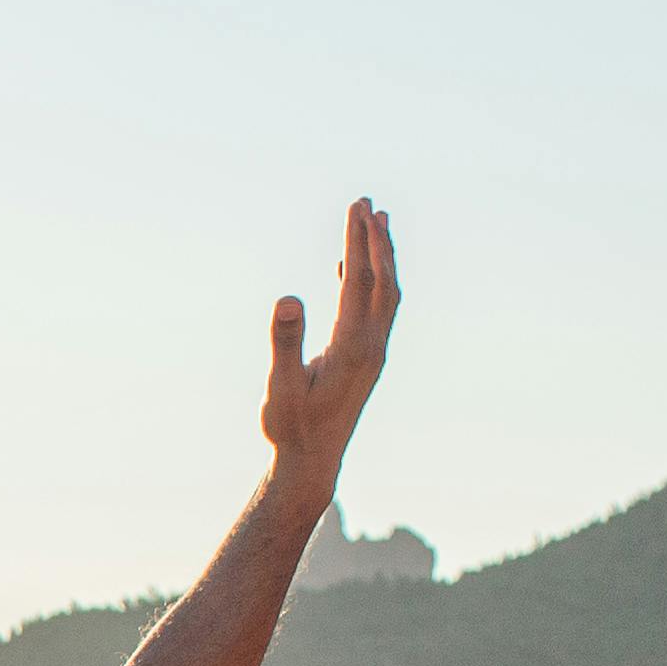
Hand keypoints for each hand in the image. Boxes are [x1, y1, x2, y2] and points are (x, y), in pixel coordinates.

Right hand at [261, 199, 399, 485]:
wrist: (312, 463)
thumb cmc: (290, 427)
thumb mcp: (280, 387)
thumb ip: (285, 341)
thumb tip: (288, 298)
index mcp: (354, 347)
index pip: (361, 282)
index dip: (359, 242)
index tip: (357, 208)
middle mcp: (372, 346)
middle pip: (382, 281)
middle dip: (376, 239)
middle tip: (367, 202)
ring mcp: (373, 353)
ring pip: (386, 294)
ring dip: (382, 256)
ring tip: (376, 221)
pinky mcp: (366, 359)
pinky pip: (374, 310)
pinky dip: (367, 281)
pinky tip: (350, 268)